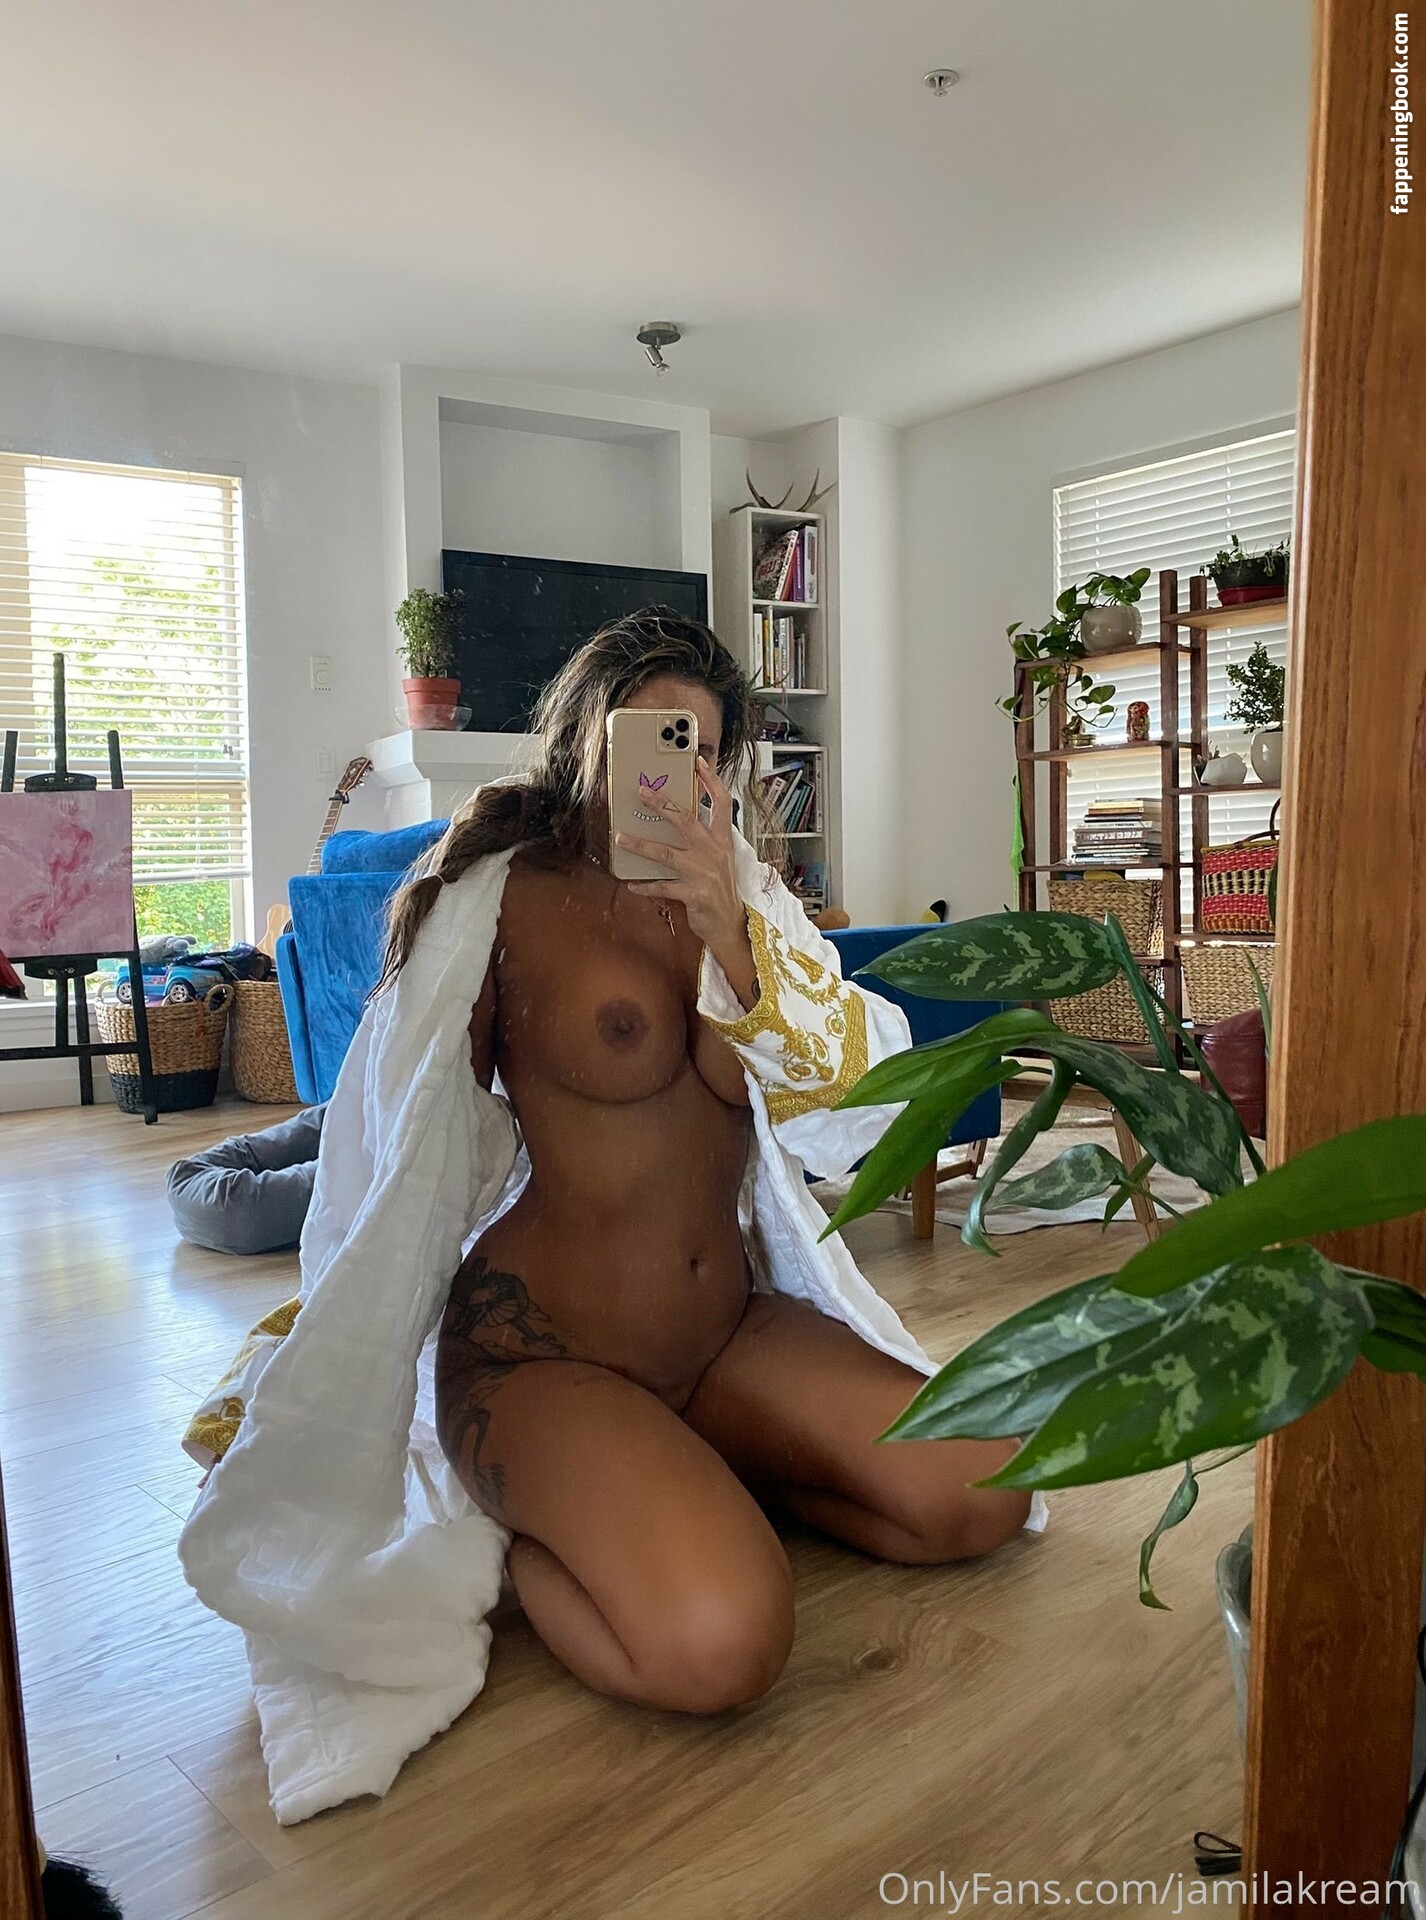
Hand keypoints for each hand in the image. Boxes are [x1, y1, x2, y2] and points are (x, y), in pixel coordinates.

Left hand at [615, 760, 758, 1005]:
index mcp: (722, 840)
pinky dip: (645, 885)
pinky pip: (662, 886)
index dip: (710, 781)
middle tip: (641, 791)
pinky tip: (631, 883)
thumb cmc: (720, 889)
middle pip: (685, 820)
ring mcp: (704, 873)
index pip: (722, 803)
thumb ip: (704, 839)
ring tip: (620, 837)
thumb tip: (677, 820)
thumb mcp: (720, 859)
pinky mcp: (694, 893)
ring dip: (640, 844)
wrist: (731, 924)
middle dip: (661, 804)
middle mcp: (714, 852)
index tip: (697, 762)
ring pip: (666, 853)